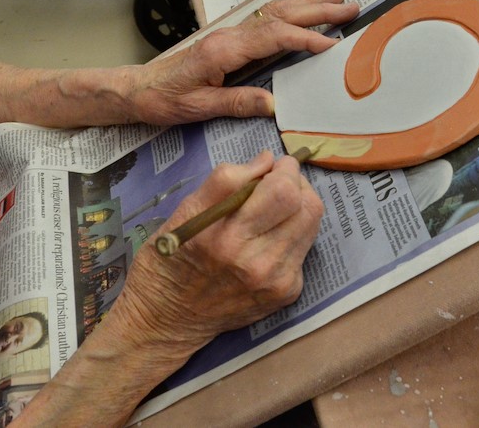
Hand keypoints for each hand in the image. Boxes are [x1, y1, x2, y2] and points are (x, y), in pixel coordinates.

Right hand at [108, 151, 323, 358]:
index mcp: (225, 236)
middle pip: (306, 206)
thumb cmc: (170, 257)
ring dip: (298, 207)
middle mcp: (255, 262)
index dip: (283, 169)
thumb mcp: (185, 210)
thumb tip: (267, 160)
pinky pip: (303, 249)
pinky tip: (268, 240)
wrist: (167, 318)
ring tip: (274, 209)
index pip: (281, 190)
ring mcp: (274, 281)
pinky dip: (291, 235)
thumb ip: (227, 180)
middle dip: (297, 184)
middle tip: (278, 182)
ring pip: (311, 225)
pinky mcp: (285, 294)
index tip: (273, 167)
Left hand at [127, 0, 357, 124]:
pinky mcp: (230, 38)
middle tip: (351, 6)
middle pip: (280, 16)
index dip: (305, 39)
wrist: (139, 88)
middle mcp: (230, 35)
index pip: (274, 38)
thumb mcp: (198, 107)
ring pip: (275, 11)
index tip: (332, 43)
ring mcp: (230, 33)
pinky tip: (303, 7)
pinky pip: (266, 18)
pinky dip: (290, 10)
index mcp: (225, 50)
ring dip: (307, 4)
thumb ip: (236, 102)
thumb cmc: (165, 99)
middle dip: (317, 11)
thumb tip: (273, 103)